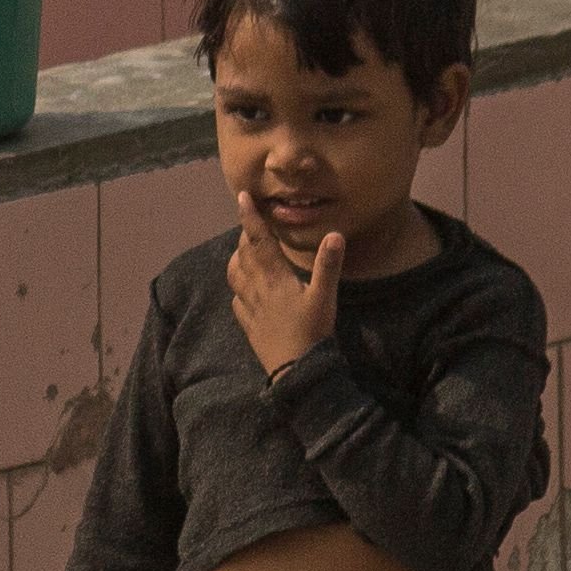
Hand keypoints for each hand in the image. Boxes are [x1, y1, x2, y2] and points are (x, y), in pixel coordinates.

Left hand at [227, 223, 342, 375]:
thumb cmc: (312, 333)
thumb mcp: (325, 297)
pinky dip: (238, 289)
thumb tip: (335, 234)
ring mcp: (250, 309)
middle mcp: (256, 289)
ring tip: (245, 251)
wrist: (296, 373)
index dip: (250, 217)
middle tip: (252, 223)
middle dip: (246, 235)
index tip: (241, 197)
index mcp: (274, 278)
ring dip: (238, 259)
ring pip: (235, 276)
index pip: (258, 240)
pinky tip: (244, 291)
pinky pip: (236, 302)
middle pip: (244, 255)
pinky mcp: (249, 326)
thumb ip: (328, 265)